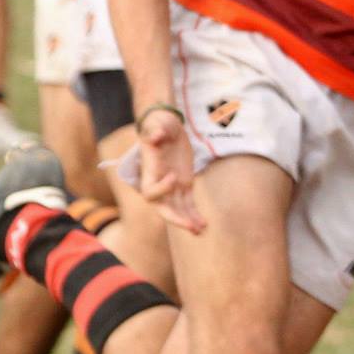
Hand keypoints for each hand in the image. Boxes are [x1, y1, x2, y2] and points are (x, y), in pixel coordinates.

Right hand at [133, 109, 204, 234]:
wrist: (166, 125)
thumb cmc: (159, 124)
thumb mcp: (157, 124)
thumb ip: (155, 131)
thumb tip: (157, 136)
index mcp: (150, 172)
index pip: (150, 191)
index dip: (161, 189)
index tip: (174, 177)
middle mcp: (159, 183)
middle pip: (163, 208)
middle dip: (176, 218)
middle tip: (190, 226)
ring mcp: (172, 186)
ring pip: (178, 210)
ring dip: (188, 221)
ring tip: (201, 230)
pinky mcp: (184, 185)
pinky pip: (188, 204)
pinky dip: (195, 215)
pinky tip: (204, 225)